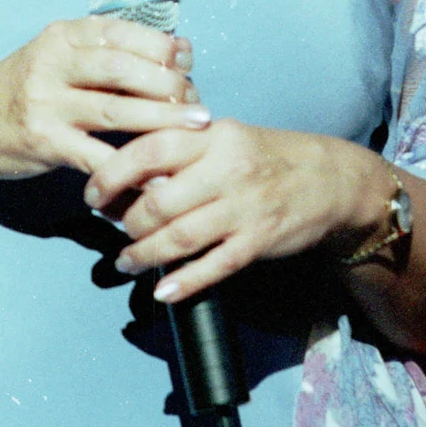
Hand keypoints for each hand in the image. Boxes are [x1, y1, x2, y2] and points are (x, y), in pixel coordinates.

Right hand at [0, 18, 209, 182]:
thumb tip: (179, 51)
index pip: (123, 32)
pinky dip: (131, 170)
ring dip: (162, 122)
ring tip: (195, 130)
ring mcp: (46, 103)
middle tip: (198, 104)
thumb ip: (108, 54)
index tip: (189, 64)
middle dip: (169, 85)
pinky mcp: (43, 142)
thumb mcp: (59, 57)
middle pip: (124, 69)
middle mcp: (53, 63)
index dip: (163, 47)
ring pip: (117, 110)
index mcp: (63, 35)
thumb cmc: (25, 88)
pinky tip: (158, 177)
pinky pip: (96, 157)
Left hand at [84, 120, 387, 301]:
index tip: (94, 194)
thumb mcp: (224, 136)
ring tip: (126, 261)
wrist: (332, 179)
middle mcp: (226, 170)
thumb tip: (127, 173)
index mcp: (212, 137)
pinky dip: (184, 282)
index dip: (112, 174)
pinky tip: (163, 290)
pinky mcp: (258, 241)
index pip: (149, 150)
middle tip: (114, 229)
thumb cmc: (265, 156)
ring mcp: (244, 208)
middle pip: (158, 202)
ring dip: (144, 255)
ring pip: (179, 238)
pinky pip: (213, 267)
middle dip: (126, 222)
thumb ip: (181, 149)